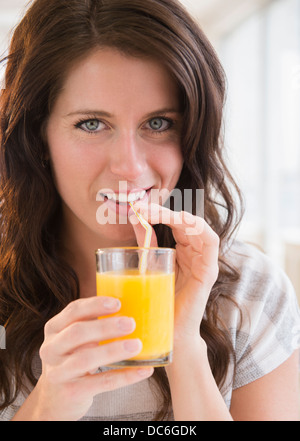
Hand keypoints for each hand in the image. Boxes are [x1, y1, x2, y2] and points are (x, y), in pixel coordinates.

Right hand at [33, 297, 152, 420]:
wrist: (55, 401)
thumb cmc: (73, 360)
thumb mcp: (75, 340)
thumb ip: (93, 324)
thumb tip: (134, 308)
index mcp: (54, 328)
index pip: (73, 311)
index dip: (95, 305)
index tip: (117, 303)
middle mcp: (51, 349)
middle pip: (77, 333)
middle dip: (105, 326)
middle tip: (130, 323)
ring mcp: (58, 372)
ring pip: (86, 359)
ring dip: (114, 350)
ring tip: (137, 345)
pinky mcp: (71, 393)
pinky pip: (101, 383)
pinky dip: (125, 376)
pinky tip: (143, 370)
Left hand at [130, 203, 218, 346]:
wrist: (166, 332)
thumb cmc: (158, 300)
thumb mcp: (150, 264)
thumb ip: (147, 242)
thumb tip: (135, 216)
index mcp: (182, 250)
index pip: (173, 222)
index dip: (157, 212)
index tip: (137, 207)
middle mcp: (194, 253)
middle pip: (184, 222)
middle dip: (163, 212)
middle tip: (142, 208)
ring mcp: (203, 261)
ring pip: (197, 227)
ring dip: (178, 216)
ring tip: (156, 213)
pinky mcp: (208, 271)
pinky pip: (211, 242)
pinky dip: (199, 228)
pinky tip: (182, 221)